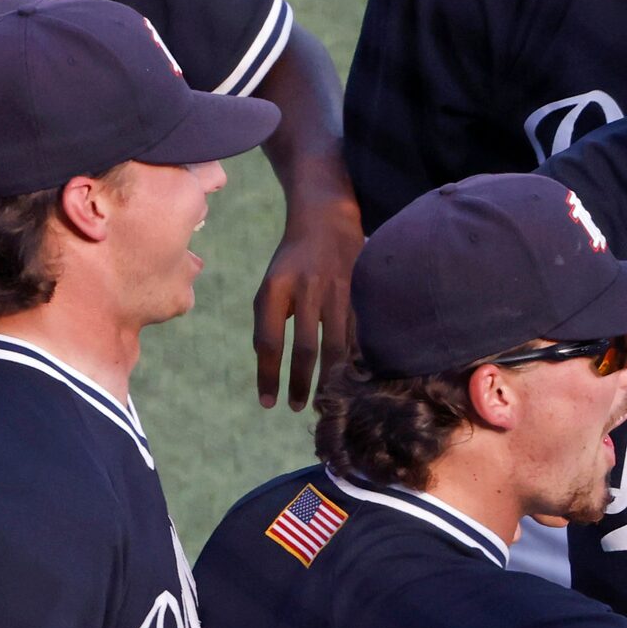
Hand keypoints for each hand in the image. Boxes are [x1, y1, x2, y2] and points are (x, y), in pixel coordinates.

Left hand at [253, 192, 361, 409]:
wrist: (327, 218)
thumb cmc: (293, 261)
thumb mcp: (271, 285)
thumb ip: (268, 321)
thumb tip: (270, 365)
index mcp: (275, 288)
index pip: (268, 341)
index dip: (267, 375)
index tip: (268, 403)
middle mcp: (306, 289)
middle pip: (304, 347)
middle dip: (301, 383)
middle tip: (297, 408)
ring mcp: (336, 290)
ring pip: (336, 344)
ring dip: (330, 378)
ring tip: (324, 400)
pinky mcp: (359, 292)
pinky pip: (357, 334)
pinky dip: (353, 359)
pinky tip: (352, 379)